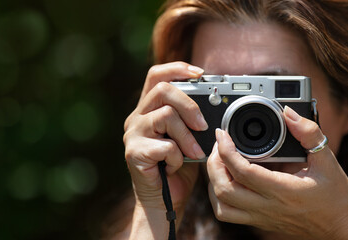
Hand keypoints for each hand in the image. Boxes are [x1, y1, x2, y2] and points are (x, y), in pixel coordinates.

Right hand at [124, 61, 206, 210]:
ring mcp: (132, 134)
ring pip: (166, 116)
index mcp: (148, 109)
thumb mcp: (188, 138)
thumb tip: (215, 103)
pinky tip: (174, 167)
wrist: (162, 202)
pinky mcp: (133, 152)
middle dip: (189, 105)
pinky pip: (165, 145)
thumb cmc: (177, 169)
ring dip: (188, 138)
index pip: (156, 76)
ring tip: (194, 155)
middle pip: (163, 89)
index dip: (177, 69)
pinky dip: (178, 158)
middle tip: (203, 125)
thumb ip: (192, 119)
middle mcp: (136, 117)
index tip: (200, 73)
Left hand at [206, 106, 347, 238]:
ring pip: (222, 206)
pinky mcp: (258, 222)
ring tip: (220, 162)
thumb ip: (308, 134)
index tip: (222, 134)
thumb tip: (288, 113)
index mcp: (283, 190)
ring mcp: (261, 217)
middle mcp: (268, 207)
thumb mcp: (327, 161)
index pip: (243, 172)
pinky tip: (226, 180)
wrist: (342, 228)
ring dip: (213, 182)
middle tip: (220, 145)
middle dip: (214, 164)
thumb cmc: (336, 197)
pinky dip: (219, 197)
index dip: (226, 150)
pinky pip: (228, 214)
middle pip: (224, 190)